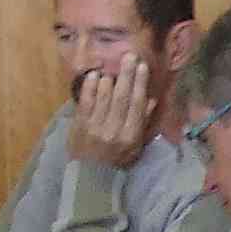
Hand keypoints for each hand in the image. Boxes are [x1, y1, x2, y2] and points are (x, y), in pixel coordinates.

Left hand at [65, 56, 153, 170]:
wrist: (89, 176)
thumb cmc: (116, 160)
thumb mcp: (135, 147)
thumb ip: (142, 122)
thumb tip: (151, 99)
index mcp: (130, 136)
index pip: (136, 105)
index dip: (140, 84)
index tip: (143, 67)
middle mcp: (113, 130)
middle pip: (121, 97)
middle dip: (126, 74)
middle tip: (130, 56)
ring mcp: (95, 126)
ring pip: (104, 97)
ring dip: (109, 78)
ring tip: (113, 65)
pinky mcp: (79, 124)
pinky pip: (85, 101)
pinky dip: (90, 86)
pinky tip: (94, 74)